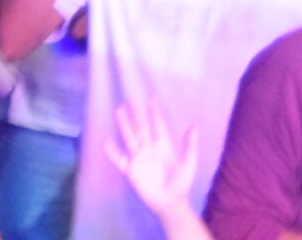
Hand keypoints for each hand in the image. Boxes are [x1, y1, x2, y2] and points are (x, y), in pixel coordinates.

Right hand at [106, 97, 198, 218]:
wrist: (170, 203)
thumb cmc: (181, 183)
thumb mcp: (188, 163)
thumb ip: (189, 145)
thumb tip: (195, 125)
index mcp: (163, 146)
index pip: (158, 125)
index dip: (155, 113)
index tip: (151, 99)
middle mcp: (149, 149)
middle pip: (141, 128)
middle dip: (136, 114)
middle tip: (130, 99)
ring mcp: (139, 158)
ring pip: (130, 138)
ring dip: (124, 125)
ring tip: (118, 111)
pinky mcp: (131, 170)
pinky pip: (119, 159)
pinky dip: (112, 152)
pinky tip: (106, 142)